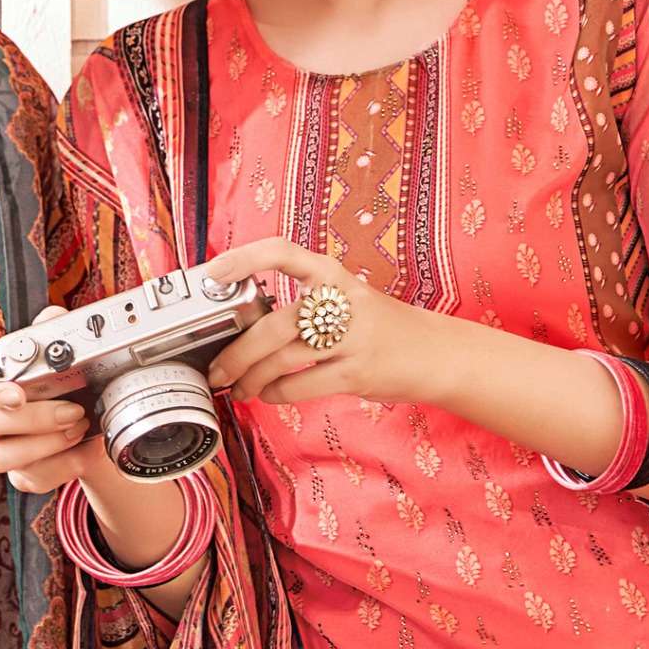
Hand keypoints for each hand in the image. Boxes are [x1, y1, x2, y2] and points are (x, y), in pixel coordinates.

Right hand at [0, 313, 194, 584]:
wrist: (98, 422)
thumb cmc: (76, 383)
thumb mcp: (72, 351)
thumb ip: (57, 329)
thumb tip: (52, 317)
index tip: (18, 394)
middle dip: (30, 419)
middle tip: (72, 411)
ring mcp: (5, 449)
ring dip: (44, 445)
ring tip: (80, 429)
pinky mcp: (23, 476)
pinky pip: (29, 480)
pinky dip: (61, 468)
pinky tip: (85, 453)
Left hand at [202, 238, 430, 407]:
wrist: (437, 354)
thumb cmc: (380, 327)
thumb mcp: (346, 299)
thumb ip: (302, 304)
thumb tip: (243, 328)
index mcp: (332, 274)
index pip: (281, 253)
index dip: (242, 260)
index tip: (211, 273)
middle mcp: (341, 300)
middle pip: (271, 326)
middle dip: (235, 354)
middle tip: (217, 370)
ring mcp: (351, 337)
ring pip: (281, 359)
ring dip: (250, 379)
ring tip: (239, 388)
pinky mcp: (357, 372)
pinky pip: (301, 385)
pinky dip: (277, 393)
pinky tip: (270, 394)